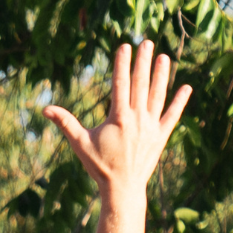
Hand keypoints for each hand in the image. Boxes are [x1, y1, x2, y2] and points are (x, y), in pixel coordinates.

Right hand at [42, 40, 191, 201]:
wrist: (122, 189)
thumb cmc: (99, 166)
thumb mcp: (80, 144)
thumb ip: (65, 123)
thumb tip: (45, 110)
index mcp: (118, 117)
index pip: (121, 83)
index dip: (122, 63)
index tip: (125, 46)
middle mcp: (137, 119)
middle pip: (141, 84)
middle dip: (143, 62)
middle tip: (146, 43)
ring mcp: (151, 127)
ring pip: (157, 95)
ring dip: (162, 75)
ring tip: (164, 58)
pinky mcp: (161, 136)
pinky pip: (172, 115)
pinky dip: (180, 102)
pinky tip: (187, 87)